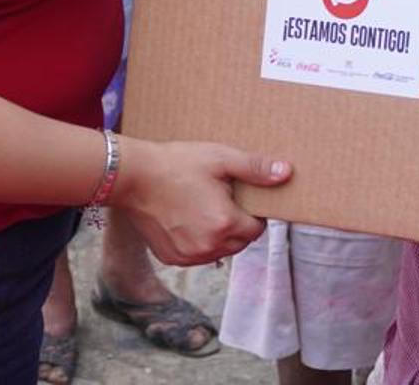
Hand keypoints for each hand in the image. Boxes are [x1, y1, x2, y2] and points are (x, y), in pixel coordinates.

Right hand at [115, 139, 289, 265]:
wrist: (132, 177)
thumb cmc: (177, 164)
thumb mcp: (221, 159)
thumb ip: (256, 169)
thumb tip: (286, 174)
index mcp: (225, 224)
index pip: (256, 229)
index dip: (252, 213)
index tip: (240, 197)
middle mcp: (208, 247)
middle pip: (240, 243)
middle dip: (237, 225)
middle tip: (222, 199)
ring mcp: (188, 257)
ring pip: (219, 251)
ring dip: (219, 236)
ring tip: (204, 208)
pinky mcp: (171, 259)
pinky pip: (197, 256)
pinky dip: (198, 242)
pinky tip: (188, 219)